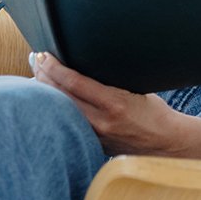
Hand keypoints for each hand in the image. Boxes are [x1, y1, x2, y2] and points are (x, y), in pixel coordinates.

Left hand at [31, 53, 200, 157]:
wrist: (166, 143)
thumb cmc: (154, 111)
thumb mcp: (136, 88)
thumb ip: (110, 82)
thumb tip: (85, 66)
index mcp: (114, 103)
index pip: (74, 82)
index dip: (55, 67)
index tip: (44, 54)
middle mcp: (101, 121)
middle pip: (60, 96)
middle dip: (43, 75)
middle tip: (34, 58)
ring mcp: (95, 136)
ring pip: (60, 111)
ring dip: (45, 91)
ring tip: (35, 74)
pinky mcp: (93, 144)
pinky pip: (68, 123)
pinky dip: (56, 108)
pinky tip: (48, 99)